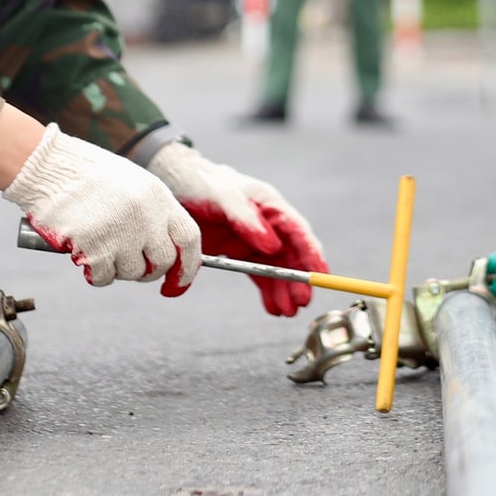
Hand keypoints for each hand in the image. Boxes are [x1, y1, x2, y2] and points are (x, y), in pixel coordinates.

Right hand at [3, 124, 202, 291]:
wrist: (49, 166)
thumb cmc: (86, 174)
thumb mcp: (133, 184)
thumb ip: (153, 213)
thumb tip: (167, 250)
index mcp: (158, 196)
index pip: (189, 239)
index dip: (188, 266)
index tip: (177, 283)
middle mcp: (145, 216)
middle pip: (162, 262)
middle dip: (148, 271)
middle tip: (129, 263)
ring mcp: (120, 233)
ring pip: (132, 273)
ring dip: (117, 269)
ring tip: (100, 244)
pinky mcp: (94, 247)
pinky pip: (104, 278)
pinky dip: (95, 273)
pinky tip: (85, 253)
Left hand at [147, 142, 327, 315]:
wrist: (176, 185)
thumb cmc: (202, 183)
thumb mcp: (223, 197)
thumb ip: (246, 219)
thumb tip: (272, 245)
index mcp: (269, 205)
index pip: (297, 231)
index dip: (311, 253)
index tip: (319, 274)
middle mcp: (268, 223)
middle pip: (291, 254)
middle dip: (298, 278)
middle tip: (300, 302)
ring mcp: (255, 239)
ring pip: (277, 268)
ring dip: (284, 289)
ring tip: (286, 311)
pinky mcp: (241, 251)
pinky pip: (259, 274)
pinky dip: (268, 291)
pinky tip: (272, 307)